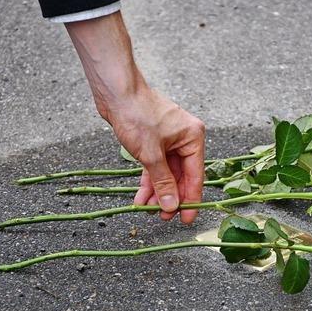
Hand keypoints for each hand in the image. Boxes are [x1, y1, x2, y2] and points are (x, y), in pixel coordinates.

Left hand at [108, 87, 204, 223]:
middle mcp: (185, 139)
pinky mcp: (153, 141)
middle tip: (163, 216)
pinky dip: (149, 180)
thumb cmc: (137, 114)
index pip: (195, 175)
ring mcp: (169, 140)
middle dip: (171, 196)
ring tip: (149, 209)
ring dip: (158, 191)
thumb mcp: (151, 154)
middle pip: (181, 176)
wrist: (115, 92)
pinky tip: (142, 196)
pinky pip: (155, 166)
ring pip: (166, 173)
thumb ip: (162, 182)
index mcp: (193, 137)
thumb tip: (171, 205)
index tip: (186, 218)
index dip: (190, 199)